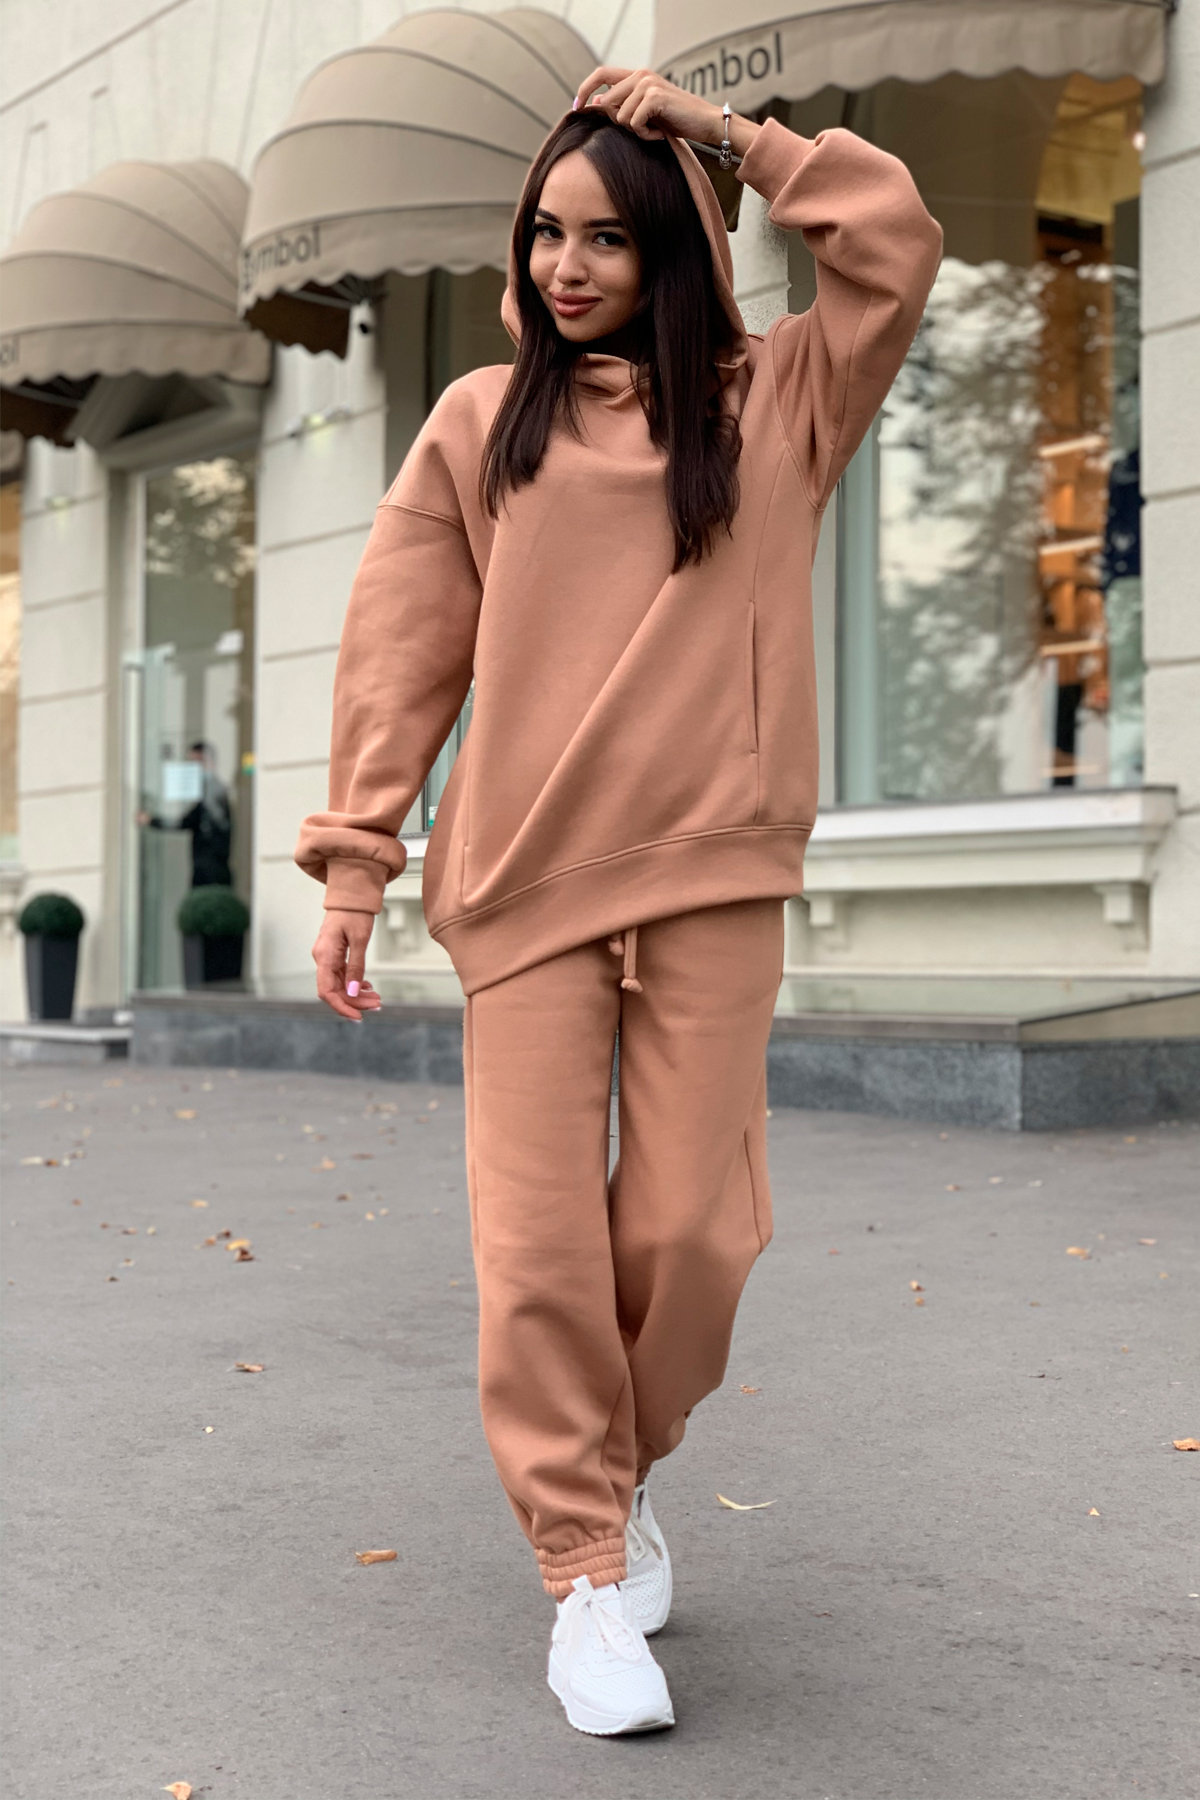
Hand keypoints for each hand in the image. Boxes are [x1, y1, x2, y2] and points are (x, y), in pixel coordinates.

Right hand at [313, 909, 381, 1022]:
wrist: (352, 894)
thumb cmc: (355, 912)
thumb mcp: (359, 940)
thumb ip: (356, 967)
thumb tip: (354, 992)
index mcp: (324, 955)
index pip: (326, 991)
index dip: (342, 1007)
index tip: (359, 1016)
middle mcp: (322, 958)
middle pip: (334, 990)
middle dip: (356, 1001)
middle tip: (378, 1005)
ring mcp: (327, 956)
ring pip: (339, 984)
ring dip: (357, 994)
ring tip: (377, 998)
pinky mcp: (334, 954)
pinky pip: (341, 975)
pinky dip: (355, 983)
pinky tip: (368, 987)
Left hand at [574, 66, 753, 153]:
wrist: (705, 123)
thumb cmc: (676, 120)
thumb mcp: (645, 111)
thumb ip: (623, 104)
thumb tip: (595, 104)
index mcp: (636, 75)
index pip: (601, 74)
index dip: (585, 89)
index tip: (576, 107)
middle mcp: (640, 74)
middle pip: (607, 102)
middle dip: (618, 123)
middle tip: (641, 130)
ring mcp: (647, 84)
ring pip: (620, 116)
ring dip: (636, 132)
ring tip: (654, 131)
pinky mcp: (655, 97)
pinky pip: (634, 123)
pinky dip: (645, 135)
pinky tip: (659, 133)